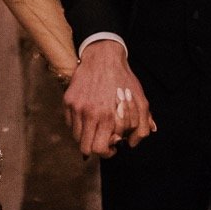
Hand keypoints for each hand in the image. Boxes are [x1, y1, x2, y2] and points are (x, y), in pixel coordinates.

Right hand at [63, 41, 155, 158]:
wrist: (103, 57)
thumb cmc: (124, 79)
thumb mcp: (140, 100)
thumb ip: (142, 125)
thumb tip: (132, 144)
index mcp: (106, 116)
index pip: (99, 149)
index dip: (106, 153)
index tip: (111, 147)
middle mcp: (88, 114)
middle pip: (84, 147)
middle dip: (94, 148)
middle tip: (102, 140)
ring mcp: (76, 107)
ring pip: (76, 136)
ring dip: (86, 136)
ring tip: (95, 128)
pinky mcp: (68, 100)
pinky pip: (69, 122)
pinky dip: (78, 124)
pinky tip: (87, 116)